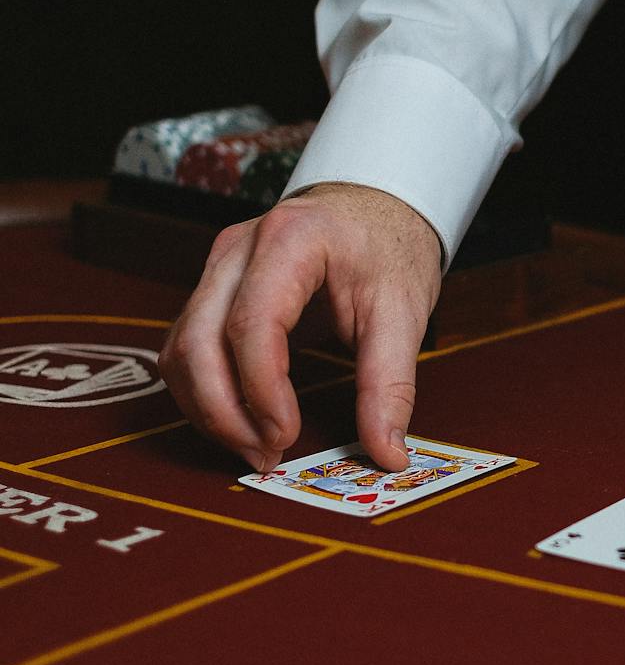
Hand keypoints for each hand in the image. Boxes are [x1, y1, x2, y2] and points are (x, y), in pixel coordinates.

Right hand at [159, 183, 442, 473]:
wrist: (373, 208)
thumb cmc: (387, 249)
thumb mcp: (404, 312)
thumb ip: (390, 386)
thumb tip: (387, 456)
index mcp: (289, 240)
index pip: (251, 324)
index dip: (260, 391)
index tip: (286, 436)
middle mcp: (237, 249)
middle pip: (199, 340)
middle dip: (224, 412)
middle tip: (266, 456)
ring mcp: (217, 268)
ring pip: (181, 350)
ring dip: (208, 410)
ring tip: (256, 448)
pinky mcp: (212, 290)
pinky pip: (187, 349)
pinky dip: (204, 394)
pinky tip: (241, 423)